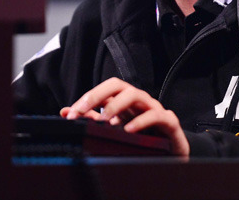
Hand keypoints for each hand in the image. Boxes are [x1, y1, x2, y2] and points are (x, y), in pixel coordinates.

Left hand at [60, 77, 189, 156]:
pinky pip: (156, 115)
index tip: (70, 113)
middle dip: (98, 94)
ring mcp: (155, 108)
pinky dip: (141, 122)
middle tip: (81, 111)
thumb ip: (92, 120)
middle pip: (118, 85)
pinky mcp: (169, 122)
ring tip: (104, 120)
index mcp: (126, 101)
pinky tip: (128, 130)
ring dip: (117, 105)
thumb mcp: (116, 130)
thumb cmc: (144, 138)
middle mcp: (139, 101)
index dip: (87, 98)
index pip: (105, 90)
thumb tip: (65, 112)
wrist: (174, 153)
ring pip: (136, 94)